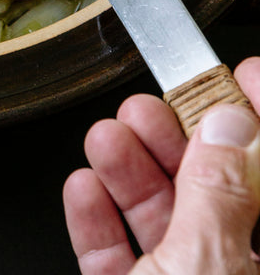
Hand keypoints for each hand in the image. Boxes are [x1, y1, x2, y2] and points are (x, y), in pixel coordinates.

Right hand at [64, 58, 259, 273]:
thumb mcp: (205, 266)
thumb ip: (216, 194)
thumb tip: (227, 125)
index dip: (259, 120)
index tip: (244, 73)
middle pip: (213, 193)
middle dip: (175, 142)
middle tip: (148, 107)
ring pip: (162, 223)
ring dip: (127, 172)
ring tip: (106, 137)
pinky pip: (117, 258)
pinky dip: (96, 222)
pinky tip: (85, 189)